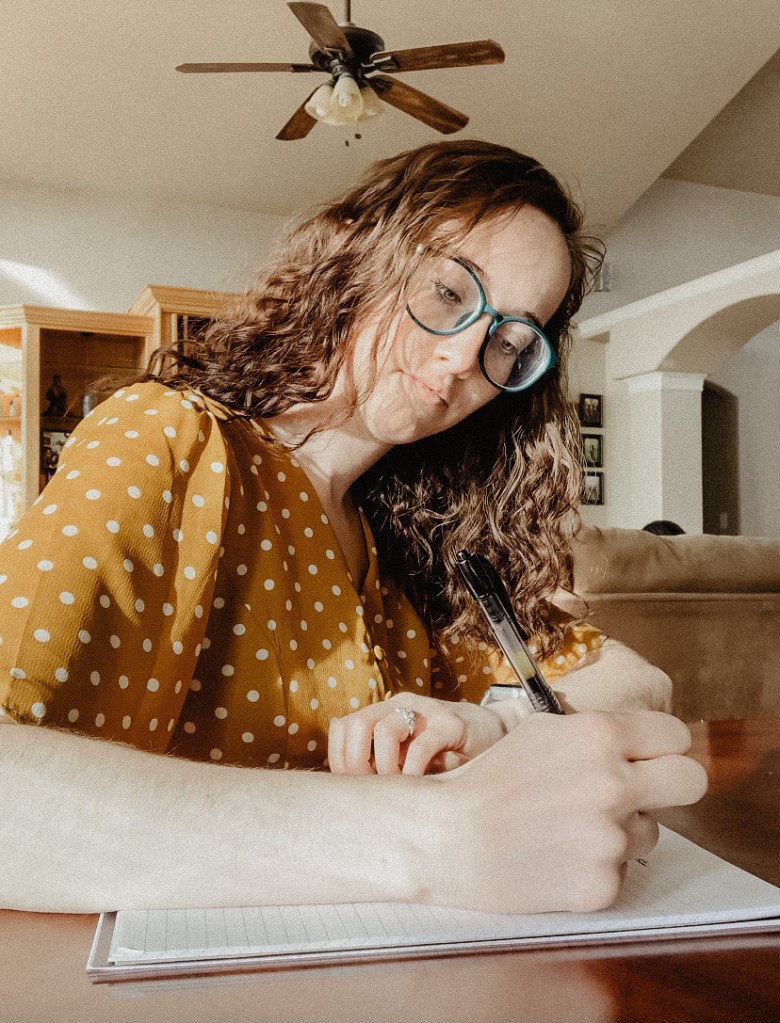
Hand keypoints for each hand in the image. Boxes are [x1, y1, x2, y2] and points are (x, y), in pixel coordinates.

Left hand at [328, 693, 507, 775]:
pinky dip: (412, 770)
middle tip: (371, 789)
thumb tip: (349, 791)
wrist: (496, 733)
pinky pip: (420, 746)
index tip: (352, 785)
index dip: (339, 758)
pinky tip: (418, 784)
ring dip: (383, 767)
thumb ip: (382, 764)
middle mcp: (401, 706)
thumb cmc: (448, 752)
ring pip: (384, 731)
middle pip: (357, 724)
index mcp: (385, 712)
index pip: (342, 726)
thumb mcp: (408, 756)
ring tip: (396, 786)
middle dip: (355, 762)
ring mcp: (426, 712)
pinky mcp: (452, 724)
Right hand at [432, 710, 708, 914]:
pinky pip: (621, 870)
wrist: (449, 838)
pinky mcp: (603, 884)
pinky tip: (557, 854)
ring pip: (651, 830)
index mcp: (599, 735)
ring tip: (570, 826)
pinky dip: (595, 864)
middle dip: (672, 783)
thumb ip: (597, 733)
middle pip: (692, 781)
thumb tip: (641, 741)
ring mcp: (611, 838)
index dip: (663, 745)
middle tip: (644, 789)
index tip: (653, 755)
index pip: (675, 734)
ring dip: (622, 828)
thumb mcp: (542, 730)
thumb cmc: (490, 780)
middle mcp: (613, 783)